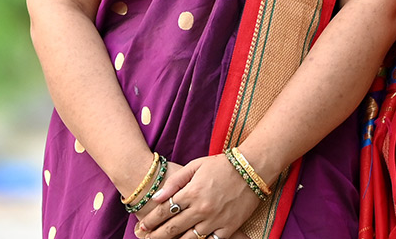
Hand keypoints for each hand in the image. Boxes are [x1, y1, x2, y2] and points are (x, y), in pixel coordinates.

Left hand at [132, 155, 258, 238]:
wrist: (254, 167)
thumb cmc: (223, 164)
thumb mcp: (196, 165)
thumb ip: (175, 181)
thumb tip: (156, 197)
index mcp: (193, 192)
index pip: (165, 211)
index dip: (150, 220)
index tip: (141, 226)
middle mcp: (202, 208)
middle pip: (172, 228)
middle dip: (155, 235)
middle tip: (145, 238)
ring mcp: (215, 220)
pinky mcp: (229, 227)